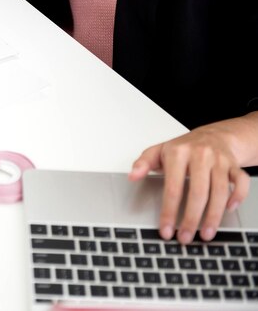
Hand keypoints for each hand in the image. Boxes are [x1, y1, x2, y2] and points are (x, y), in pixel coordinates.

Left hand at [129, 124, 250, 243]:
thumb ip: (143, 163)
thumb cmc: (183, 148)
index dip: (169, 211)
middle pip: (198, 193)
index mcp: (178, 153)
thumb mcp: (158, 151)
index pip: (172, 188)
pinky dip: (238, 197)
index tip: (166, 229)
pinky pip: (241, 182)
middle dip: (191, 219)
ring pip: (220, 192)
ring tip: (205, 234)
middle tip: (185, 237)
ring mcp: (219, 160)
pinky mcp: (234, 165)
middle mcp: (200, 155)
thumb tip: (132, 176)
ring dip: (213, 217)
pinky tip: (229, 209)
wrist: (212, 135)